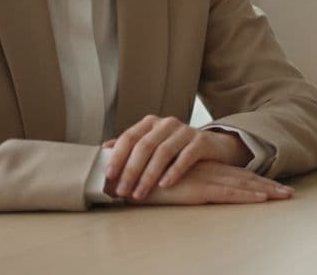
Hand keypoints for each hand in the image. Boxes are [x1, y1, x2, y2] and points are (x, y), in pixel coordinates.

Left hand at [104, 115, 253, 199]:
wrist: (212, 146)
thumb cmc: (176, 149)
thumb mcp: (153, 145)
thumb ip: (132, 146)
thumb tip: (104, 149)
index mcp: (151, 123)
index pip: (129, 137)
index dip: (118, 156)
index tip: (109, 175)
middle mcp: (167, 123)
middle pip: (144, 146)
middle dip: (131, 171)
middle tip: (122, 191)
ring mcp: (185, 130)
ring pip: (163, 152)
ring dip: (149, 175)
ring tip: (140, 194)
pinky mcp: (201, 141)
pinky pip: (185, 156)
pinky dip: (173, 171)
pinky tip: (165, 185)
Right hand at [130, 160, 292, 205]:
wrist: (126, 175)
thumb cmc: (144, 179)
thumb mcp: (168, 180)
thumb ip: (179, 180)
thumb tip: (185, 187)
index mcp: (204, 169)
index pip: (236, 174)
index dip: (256, 179)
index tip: (275, 186)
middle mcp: (209, 172)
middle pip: (246, 178)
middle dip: (269, 186)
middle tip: (289, 193)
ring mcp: (205, 179)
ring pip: (243, 184)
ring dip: (266, 191)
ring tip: (285, 196)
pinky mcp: (197, 189)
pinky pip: (227, 193)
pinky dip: (246, 195)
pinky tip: (262, 199)